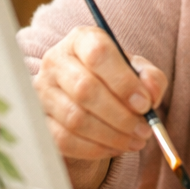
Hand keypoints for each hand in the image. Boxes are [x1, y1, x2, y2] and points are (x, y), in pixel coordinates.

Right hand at [33, 26, 167, 188]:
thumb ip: (151, 78)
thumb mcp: (138, 71)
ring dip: (111, 135)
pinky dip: (95, 148)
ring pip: (75, 118)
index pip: (98, 53)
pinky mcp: (38, 120)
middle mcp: (56, 61)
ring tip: (135, 141)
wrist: (88, 96)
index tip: (145, 104)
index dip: (124, 82)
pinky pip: (64, 140)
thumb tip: (150, 94)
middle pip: (85, 89)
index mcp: (82, 40)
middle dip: (121, 115)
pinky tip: (115, 147)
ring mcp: (42, 92)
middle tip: (144, 129)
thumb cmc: (116, 78)